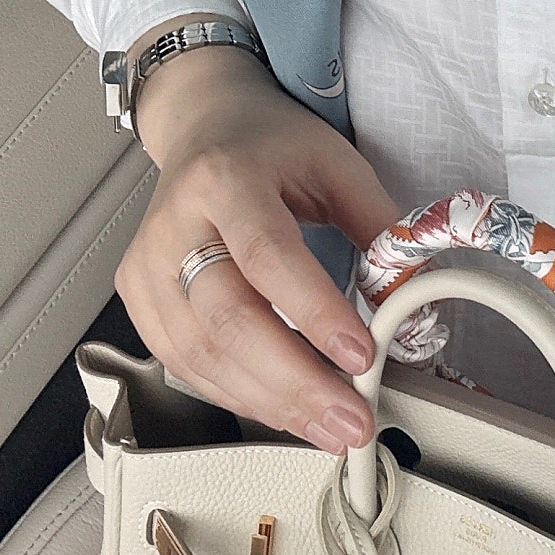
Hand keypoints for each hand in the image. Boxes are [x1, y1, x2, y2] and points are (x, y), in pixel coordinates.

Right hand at [114, 34, 399, 450]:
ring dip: (271, 402)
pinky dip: (238, 395)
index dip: (315, 314)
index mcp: (225, 180)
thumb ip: (377, 225)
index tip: (360, 357)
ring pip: (202, 354)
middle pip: (228, 319)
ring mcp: (148, 266)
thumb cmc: (268, 146)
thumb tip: (413, 293)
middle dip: (295, 383)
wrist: (204, 128)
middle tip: (348, 418)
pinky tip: (283, 409)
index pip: (268, 257)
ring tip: (328, 425)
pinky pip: (185, 364)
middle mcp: (175, 225)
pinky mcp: (140, 299)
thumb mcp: (336, 163)